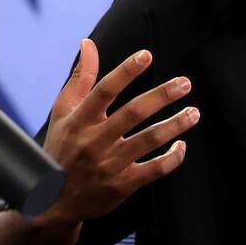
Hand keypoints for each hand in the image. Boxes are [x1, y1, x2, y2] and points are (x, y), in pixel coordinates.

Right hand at [36, 39, 198, 227]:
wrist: (52, 202)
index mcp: (79, 121)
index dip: (125, 71)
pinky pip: (155, 170)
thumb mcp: (63, 112)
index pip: (104, 91)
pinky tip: (182, 145)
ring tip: (194, 112)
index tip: (147, 55)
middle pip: (133, 113)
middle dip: (162, 96)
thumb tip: (88, 43)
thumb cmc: (61, 148)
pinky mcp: (123, 185)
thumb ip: (81, 78)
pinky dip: (173, 157)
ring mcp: (110, 165)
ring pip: (149, 140)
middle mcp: (95, 142)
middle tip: (185, 83)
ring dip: (175, 125)